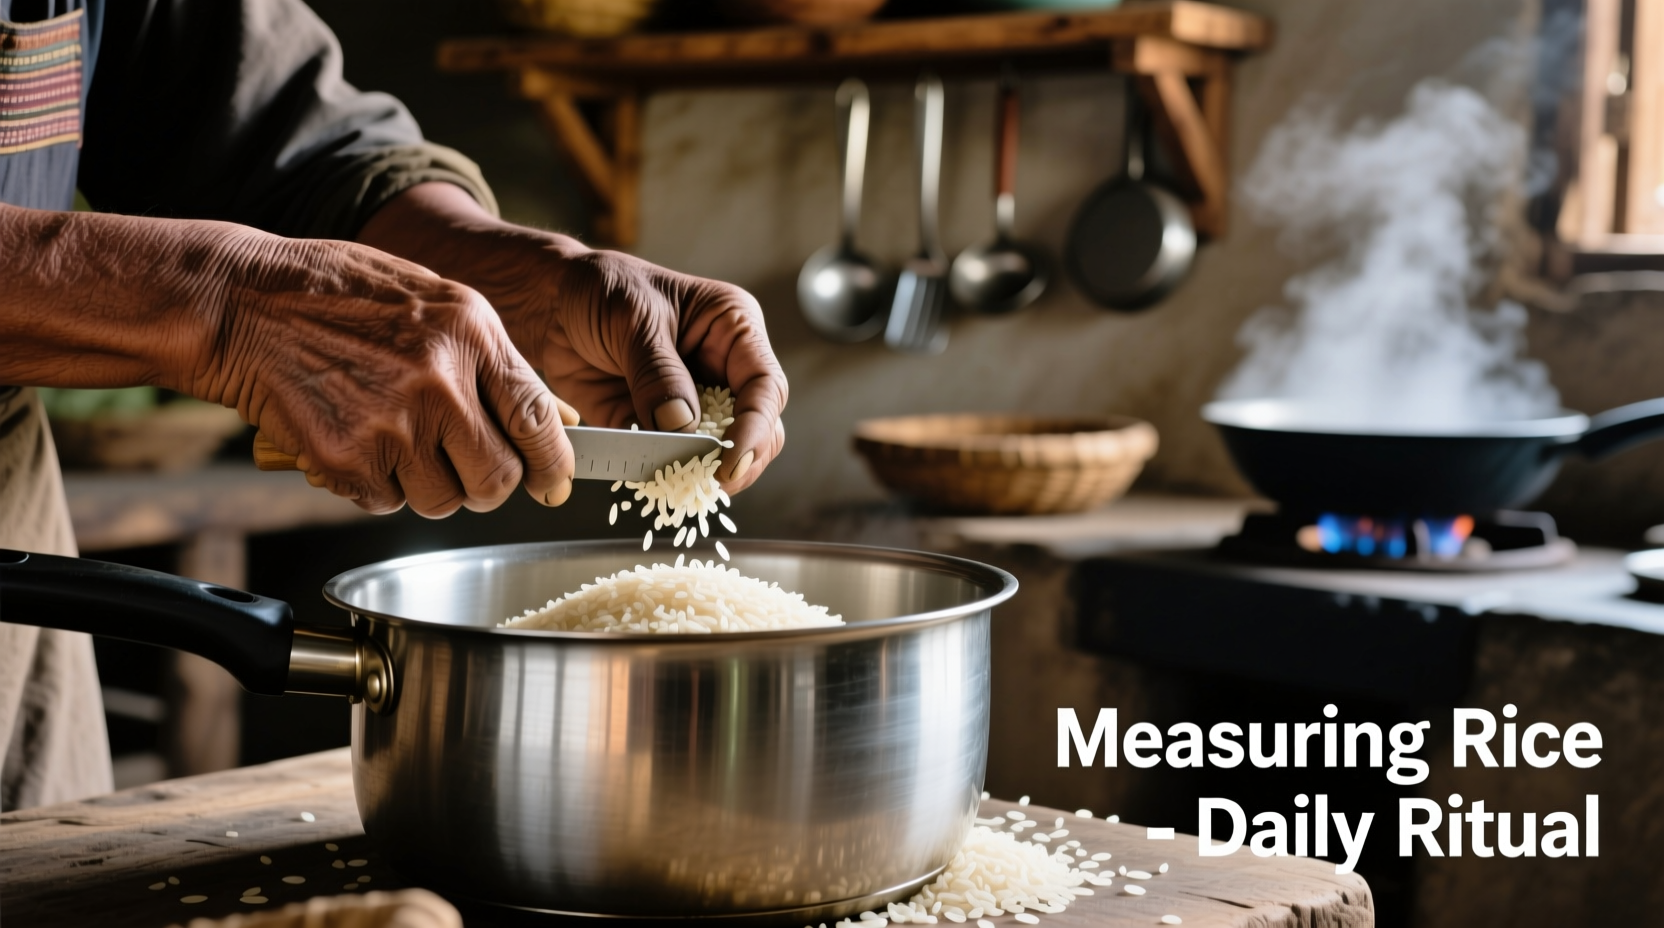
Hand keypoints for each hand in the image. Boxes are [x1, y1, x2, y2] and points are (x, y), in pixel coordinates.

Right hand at [194, 230, 578, 515]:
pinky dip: (374, 484)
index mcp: (471, 334)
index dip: (553, 462)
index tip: (553, 482)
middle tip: (466, 469)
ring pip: (442, 500)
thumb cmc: (341, 296)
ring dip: (427, 485)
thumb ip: (489, 357)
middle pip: (496, 479)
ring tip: (397, 440)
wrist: (244, 302)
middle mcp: (439, 381)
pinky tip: (356, 439)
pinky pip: (385, 502)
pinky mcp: (345, 458)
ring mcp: (391, 424)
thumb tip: (546, 417)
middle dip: (486, 485)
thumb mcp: (434, 300)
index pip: (537, 417)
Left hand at [524, 249, 786, 492]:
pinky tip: (648, 481)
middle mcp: (722, 369)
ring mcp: (692, 402)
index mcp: (733, 330)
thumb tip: (682, 426)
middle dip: (741, 458)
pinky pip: (669, 461)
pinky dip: (662, 475)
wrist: (548, 302)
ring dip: (703, 471)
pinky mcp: (656, 427)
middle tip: (713, 481)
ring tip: (681, 485)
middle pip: (758, 427)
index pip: (764, 386)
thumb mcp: (633, 320)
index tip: (732, 458)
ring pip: (719, 451)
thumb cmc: (600, 289)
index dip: (756, 426)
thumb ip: (658, 373)